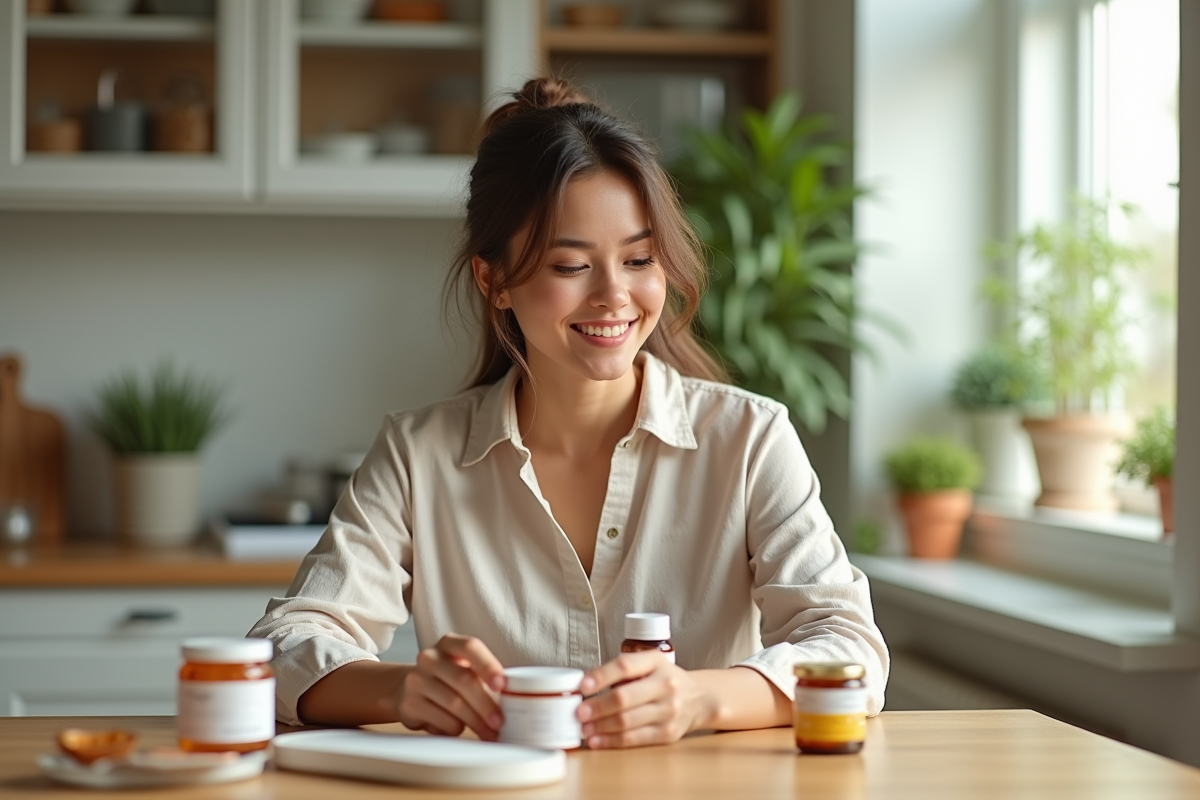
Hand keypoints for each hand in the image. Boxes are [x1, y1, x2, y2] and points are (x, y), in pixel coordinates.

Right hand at [397, 634, 505, 740]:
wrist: (408, 689)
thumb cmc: (448, 681)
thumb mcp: (465, 669)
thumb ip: (485, 678)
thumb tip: (515, 699)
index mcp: (449, 643)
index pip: (470, 647)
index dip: (488, 666)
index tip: (502, 685)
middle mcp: (430, 657)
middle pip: (464, 680)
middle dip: (486, 704)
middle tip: (499, 722)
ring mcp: (417, 679)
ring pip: (453, 703)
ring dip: (475, 722)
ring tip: (488, 733)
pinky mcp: (409, 703)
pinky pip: (440, 720)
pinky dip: (456, 728)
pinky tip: (461, 730)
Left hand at [576, 651, 713, 748]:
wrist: (699, 698)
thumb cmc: (665, 680)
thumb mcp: (649, 664)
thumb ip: (623, 671)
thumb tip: (586, 685)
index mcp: (656, 662)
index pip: (624, 666)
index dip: (601, 676)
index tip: (582, 686)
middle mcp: (665, 685)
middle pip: (624, 698)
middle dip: (597, 707)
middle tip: (579, 713)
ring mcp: (668, 710)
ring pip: (626, 721)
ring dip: (600, 727)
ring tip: (584, 729)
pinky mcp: (667, 733)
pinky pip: (635, 739)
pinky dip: (612, 741)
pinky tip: (598, 741)